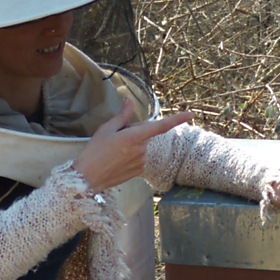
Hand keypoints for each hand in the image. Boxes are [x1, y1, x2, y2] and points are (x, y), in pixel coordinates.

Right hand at [74, 99, 193, 192]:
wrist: (87, 178)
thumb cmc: (94, 153)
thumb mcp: (105, 130)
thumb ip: (122, 116)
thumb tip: (129, 101)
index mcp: (133, 137)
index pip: (160, 126)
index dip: (177, 119)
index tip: (191, 114)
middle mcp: (141, 150)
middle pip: (144, 133)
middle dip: (132, 132)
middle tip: (114, 138)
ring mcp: (142, 161)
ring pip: (141, 146)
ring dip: (131, 144)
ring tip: (113, 151)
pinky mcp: (139, 171)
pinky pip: (139, 157)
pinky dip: (130, 156)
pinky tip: (116, 160)